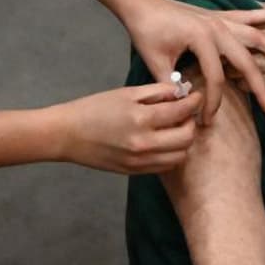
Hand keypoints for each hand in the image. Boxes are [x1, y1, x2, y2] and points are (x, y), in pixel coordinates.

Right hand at [50, 82, 204, 173]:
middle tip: (186, 112)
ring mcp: (140, 161)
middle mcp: (144, 143)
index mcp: (141, 119)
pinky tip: (164, 141)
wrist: (67, 135)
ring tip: (175, 127)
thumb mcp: (126, 93)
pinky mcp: (135, 171)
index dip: (194, 101)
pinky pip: (165, 166)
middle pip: (187, 138)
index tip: (197, 95)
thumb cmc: (94, 108)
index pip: (181, 111)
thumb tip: (181, 92)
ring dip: (184, 140)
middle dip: (191, 122)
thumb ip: (156, 93)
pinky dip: (172, 154)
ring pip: (180, 156)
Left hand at [123, 0, 264, 121]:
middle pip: (246, 61)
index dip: (213, 101)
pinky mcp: (222, 16)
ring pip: (258, 37)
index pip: (216, 77)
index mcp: (201, 38)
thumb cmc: (147, 31)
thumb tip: (187, 105)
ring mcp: (222, 20)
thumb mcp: (155, 60)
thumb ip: (171, 84)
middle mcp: (217, 27)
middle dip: (261, 88)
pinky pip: (250, 15)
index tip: (207, 120)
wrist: (142, 3)